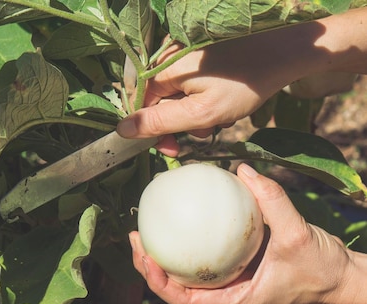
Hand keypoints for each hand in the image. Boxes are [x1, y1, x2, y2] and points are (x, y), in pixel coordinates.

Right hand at [117, 21, 326, 152]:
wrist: (281, 53)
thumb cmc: (243, 84)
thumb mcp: (200, 113)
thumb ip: (160, 122)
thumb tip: (123, 129)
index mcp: (164, 69)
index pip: (140, 105)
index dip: (153, 131)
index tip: (172, 149)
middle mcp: (169, 57)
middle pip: (158, 101)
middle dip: (179, 123)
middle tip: (202, 134)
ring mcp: (186, 54)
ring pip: (177, 96)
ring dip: (195, 115)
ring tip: (220, 117)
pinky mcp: (201, 56)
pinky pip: (191, 85)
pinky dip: (204, 100)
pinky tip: (223, 104)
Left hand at [129, 164, 353, 303]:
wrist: (337, 276)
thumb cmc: (319, 268)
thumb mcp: (298, 234)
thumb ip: (273, 202)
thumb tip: (243, 170)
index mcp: (235, 301)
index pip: (186, 302)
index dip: (160, 285)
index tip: (145, 260)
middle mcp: (227, 295)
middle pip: (177, 290)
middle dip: (150, 270)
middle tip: (135, 239)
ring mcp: (230, 283)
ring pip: (187, 276)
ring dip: (164, 257)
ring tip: (146, 230)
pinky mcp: (237, 269)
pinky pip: (207, 258)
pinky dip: (191, 242)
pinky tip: (184, 218)